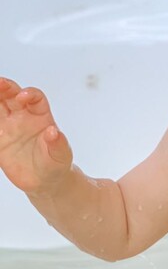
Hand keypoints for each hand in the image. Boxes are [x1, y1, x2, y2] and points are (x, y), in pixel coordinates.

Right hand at [0, 77, 72, 193]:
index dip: (29, 94)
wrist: (44, 181)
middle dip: (4, 87)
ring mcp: (9, 127)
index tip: (22, 97)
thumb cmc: (56, 164)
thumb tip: (54, 132)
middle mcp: (23, 117)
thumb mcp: (61, 156)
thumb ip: (58, 144)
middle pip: (11, 95)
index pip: (35, 98)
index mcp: (41, 116)